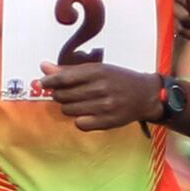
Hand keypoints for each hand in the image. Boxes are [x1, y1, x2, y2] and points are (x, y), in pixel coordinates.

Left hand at [40, 60, 160, 131]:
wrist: (146, 95)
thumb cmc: (118, 79)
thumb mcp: (98, 69)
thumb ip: (70, 70)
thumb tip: (43, 66)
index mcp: (98, 72)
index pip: (64, 78)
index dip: (49, 81)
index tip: (43, 83)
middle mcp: (101, 88)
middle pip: (63, 95)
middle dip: (60, 94)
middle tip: (67, 93)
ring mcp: (105, 107)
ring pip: (69, 110)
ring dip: (69, 107)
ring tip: (79, 103)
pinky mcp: (108, 122)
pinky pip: (80, 124)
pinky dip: (79, 120)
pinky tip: (87, 114)